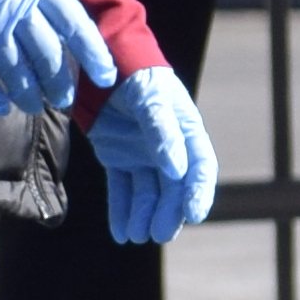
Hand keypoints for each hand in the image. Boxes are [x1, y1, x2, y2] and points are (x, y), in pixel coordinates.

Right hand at [0, 0, 123, 118]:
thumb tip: (50, 15)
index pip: (75, 24)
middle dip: (58, 82)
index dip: (93, 52)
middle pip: (48, 54)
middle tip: (63, 100)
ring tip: (35, 106)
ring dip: (28, 92)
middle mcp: (15, 6)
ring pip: (16, 69)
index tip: (106, 75)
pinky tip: (2, 107)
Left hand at [91, 65, 217, 245]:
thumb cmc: (135, 75)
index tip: (194, 214)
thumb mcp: (152, 98)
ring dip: (144, 216)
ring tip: (136, 236)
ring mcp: (142, 155)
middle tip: (159, 234)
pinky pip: (122, 189)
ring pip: (148, 193)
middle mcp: (169, 148)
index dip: (199, 192)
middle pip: (173, 187)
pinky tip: (120, 232)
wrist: (99, 63)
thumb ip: (162, 131)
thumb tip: (175, 170)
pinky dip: (121, 211)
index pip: (200, 167)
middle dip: (167, 212)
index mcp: (187, 131)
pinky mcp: (117, 158)